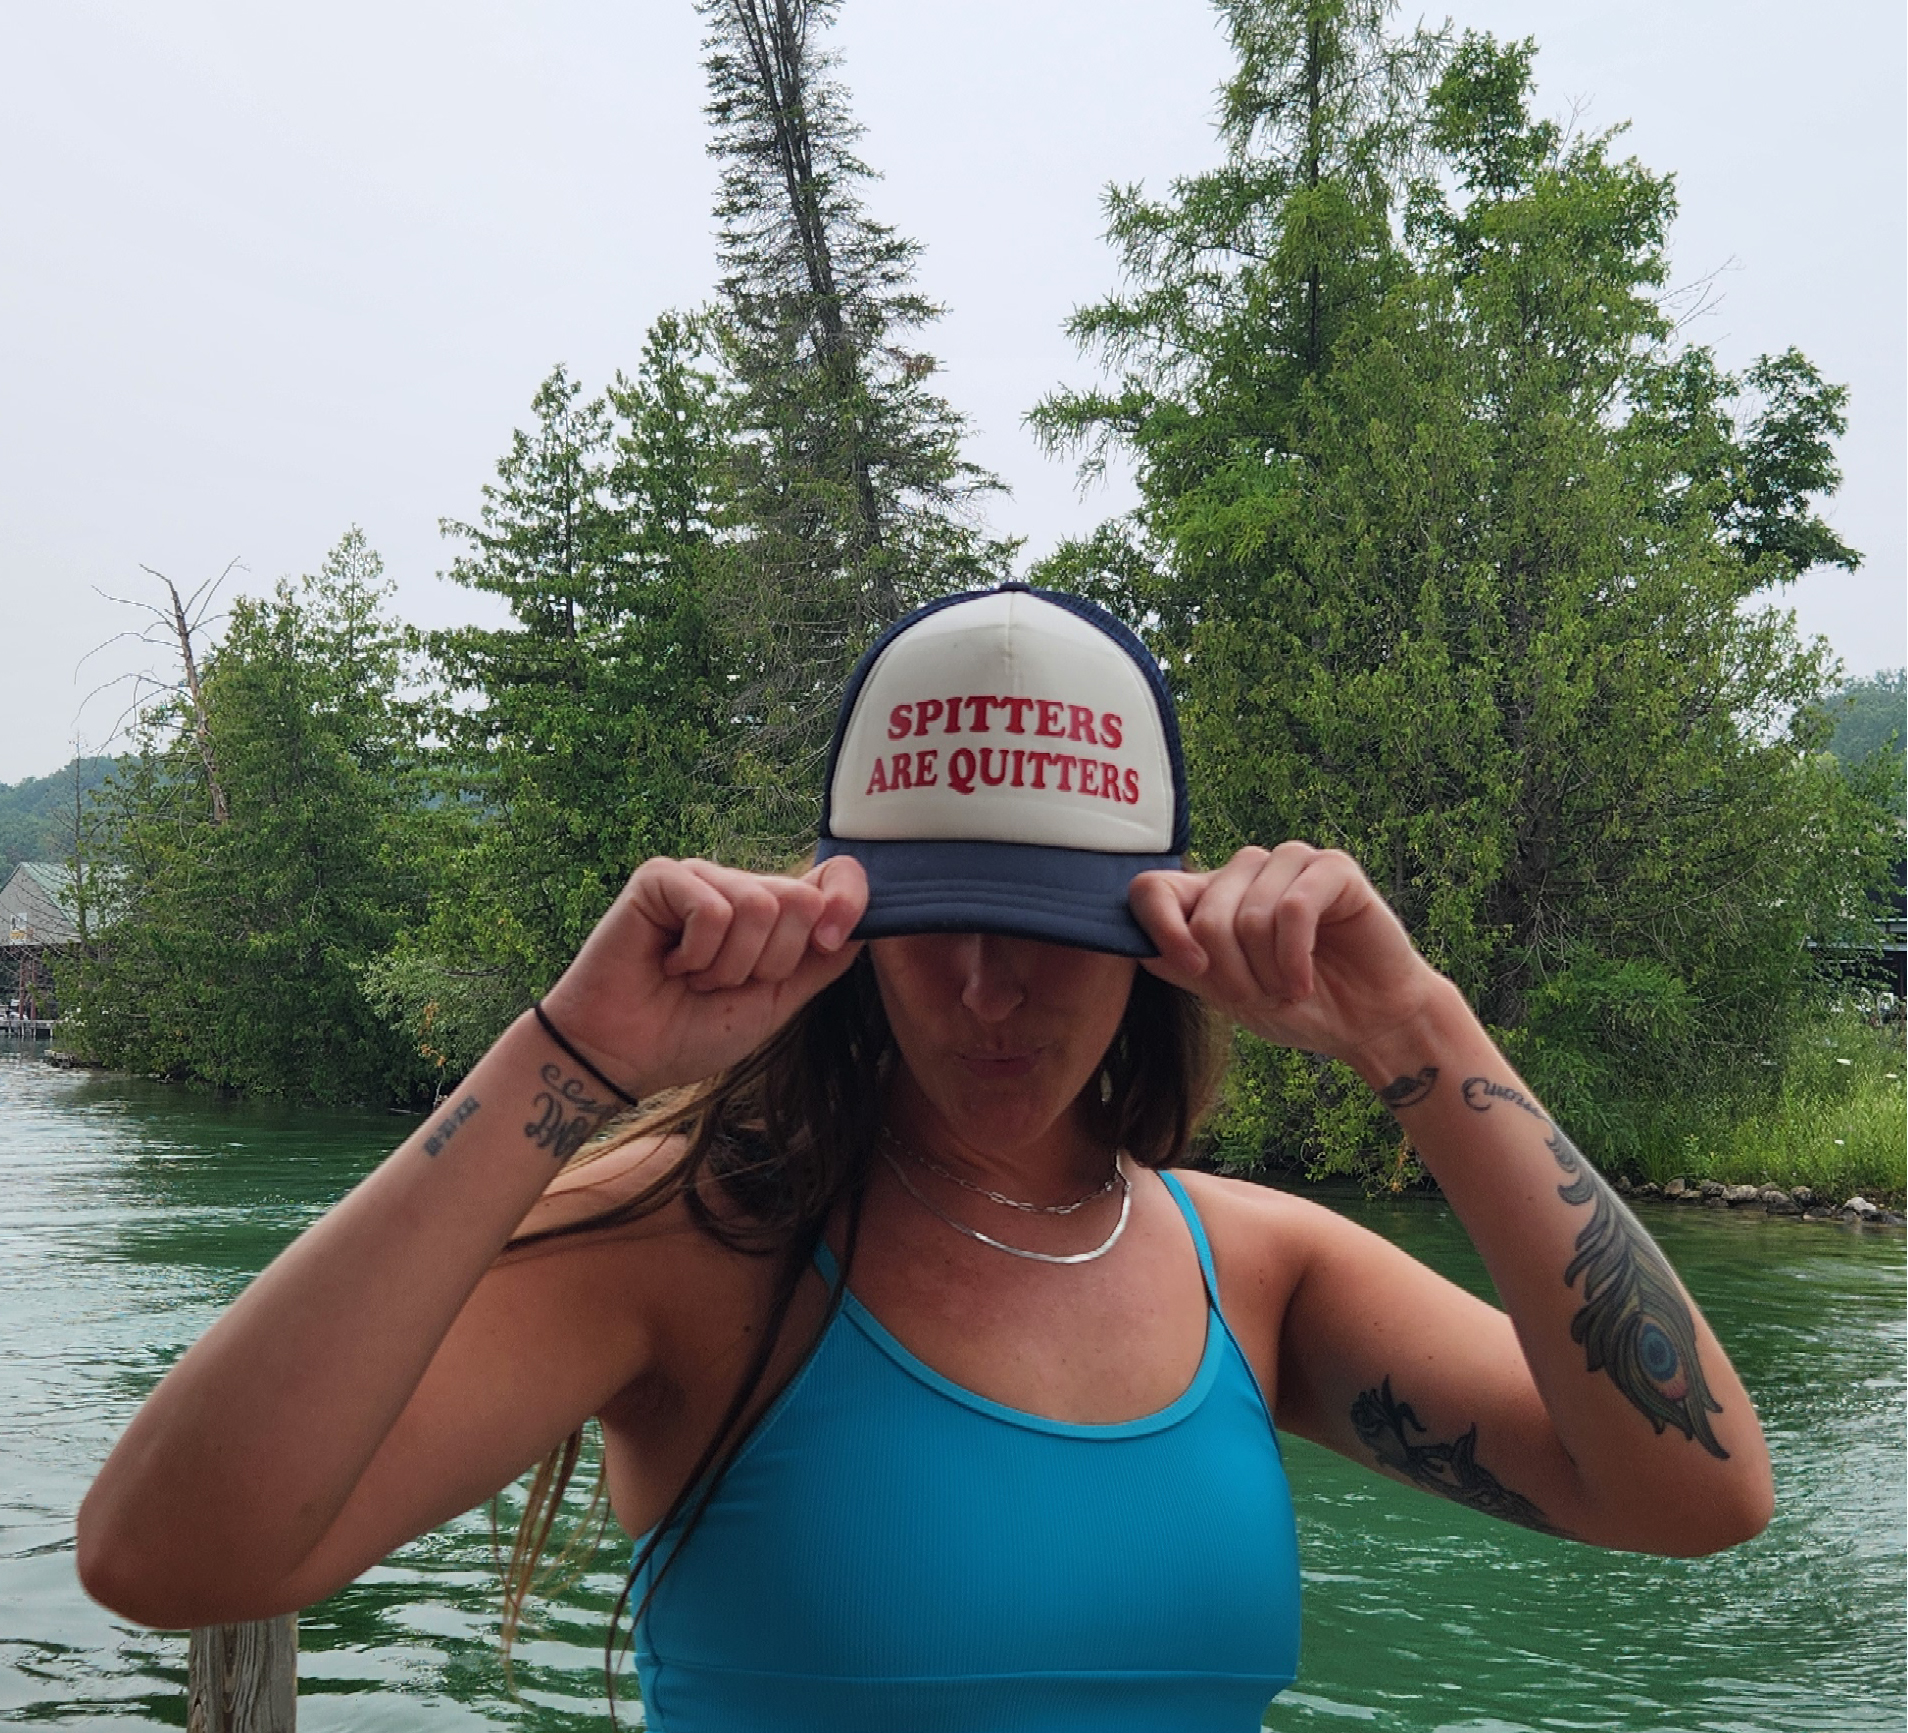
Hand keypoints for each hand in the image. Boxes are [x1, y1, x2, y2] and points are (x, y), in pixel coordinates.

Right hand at [540, 856, 868, 1096]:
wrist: (623, 1056)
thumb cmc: (691, 1031)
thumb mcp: (775, 1003)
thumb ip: (820, 964)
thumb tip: (870, 925)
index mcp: (772, 912)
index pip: (833, 877)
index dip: (848, 902)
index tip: (828, 944)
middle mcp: (739, 886)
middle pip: (802, 899)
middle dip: (772, 961)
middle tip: (725, 983)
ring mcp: (700, 877)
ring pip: (760, 906)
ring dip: (729, 966)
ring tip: (694, 978)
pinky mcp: (660, 878)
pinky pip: (714, 910)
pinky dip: (697, 955)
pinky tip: (668, 965)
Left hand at [1130, 843, 1444, 1064]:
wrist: (1367, 1024)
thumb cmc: (1296, 1006)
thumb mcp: (1226, 993)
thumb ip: (1181, 964)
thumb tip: (1134, 943)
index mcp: (1209, 895)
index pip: (1152, 888)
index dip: (1160, 929)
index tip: (1194, 970)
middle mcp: (1244, 871)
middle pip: (1206, 916)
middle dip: (1233, 974)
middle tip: (1262, 996)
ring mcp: (1288, 862)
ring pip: (1251, 915)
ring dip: (1269, 971)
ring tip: (1289, 988)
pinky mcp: (1332, 868)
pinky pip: (1293, 908)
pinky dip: (1295, 957)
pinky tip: (1305, 981)